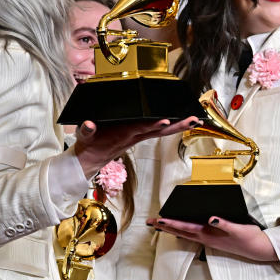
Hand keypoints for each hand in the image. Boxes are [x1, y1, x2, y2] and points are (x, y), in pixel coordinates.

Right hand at [73, 117, 198, 178]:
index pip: (140, 128)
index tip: (165, 121)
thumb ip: (86, 130)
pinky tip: (182, 122)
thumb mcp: (84, 137)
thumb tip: (89, 124)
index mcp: (122, 135)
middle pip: (159, 130)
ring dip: (179, 125)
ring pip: (162, 130)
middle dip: (177, 125)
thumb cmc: (89, 146)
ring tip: (195, 119)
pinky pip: (158, 130)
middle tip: (194, 120)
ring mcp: (138, 136)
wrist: (90, 160)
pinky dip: (171, 125)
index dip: (152, 125)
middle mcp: (135, 136)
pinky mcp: (139, 135)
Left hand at [147, 216, 277, 261]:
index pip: (186, 227)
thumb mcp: (240, 229)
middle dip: (165, 226)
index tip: (159, 219)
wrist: (259, 250)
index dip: (172, 223)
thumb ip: (225, 224)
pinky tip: (180, 229)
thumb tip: (211, 219)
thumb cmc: (250, 238)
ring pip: (185, 233)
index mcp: (210, 234)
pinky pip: (193, 235)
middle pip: (181, 231)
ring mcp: (209, 240)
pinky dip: (183, 231)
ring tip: (160, 224)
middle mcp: (206, 238)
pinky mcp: (213, 240)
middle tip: (150, 222)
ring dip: (172, 228)